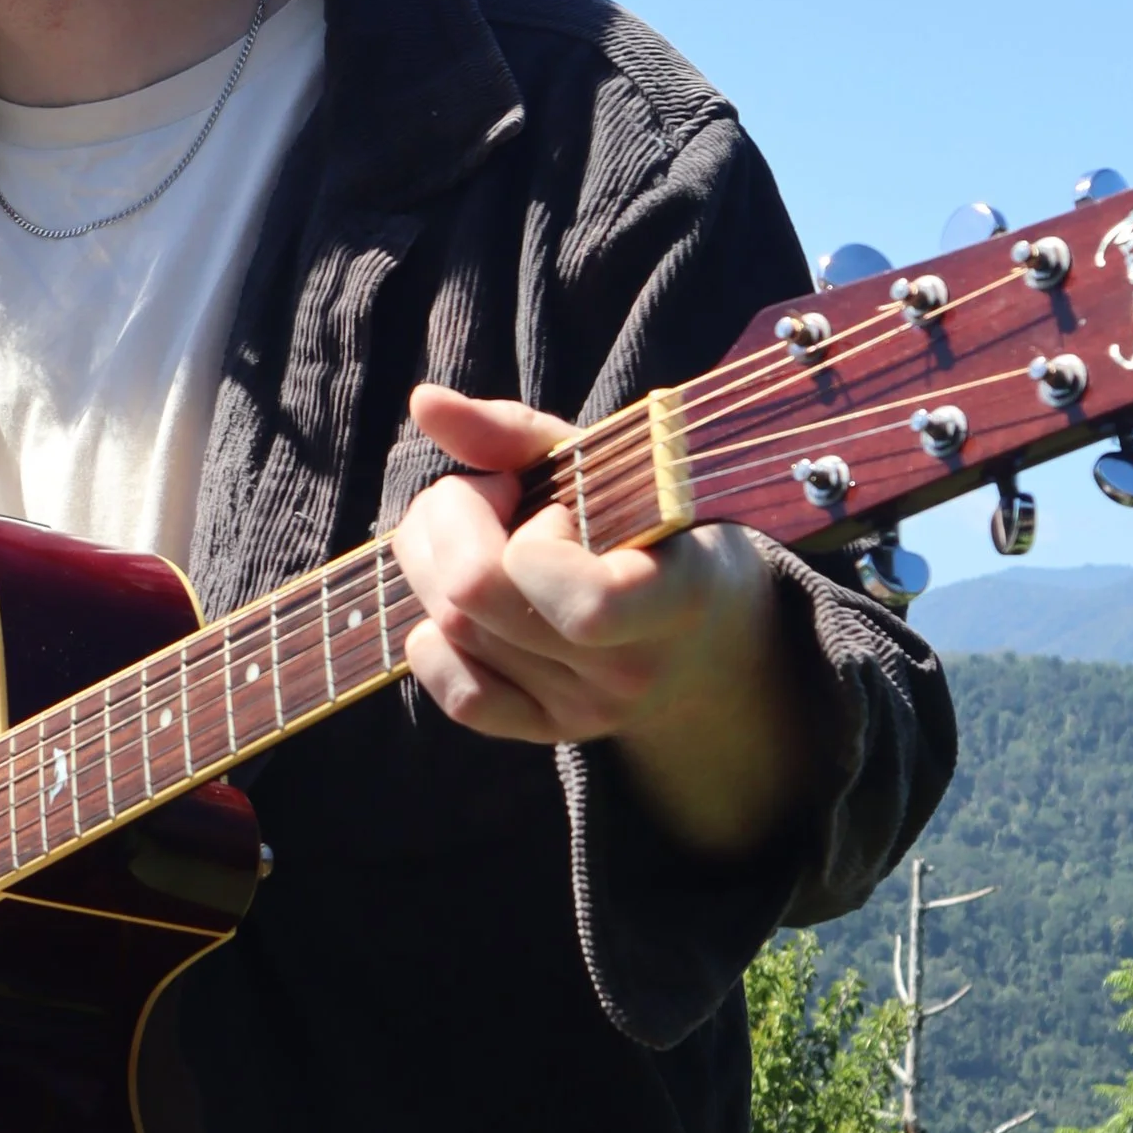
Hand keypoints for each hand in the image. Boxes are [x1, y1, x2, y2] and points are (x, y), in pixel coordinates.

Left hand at [390, 383, 808, 854]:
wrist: (708, 630)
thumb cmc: (654, 523)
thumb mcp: (610, 467)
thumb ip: (516, 434)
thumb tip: (423, 402)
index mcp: (675, 596)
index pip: (582, 603)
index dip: (533, 537)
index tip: (550, 500)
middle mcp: (630, 670)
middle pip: (477, 600)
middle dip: (447, 517)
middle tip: (483, 491)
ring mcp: (588, 711)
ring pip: (452, 632)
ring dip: (430, 560)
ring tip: (475, 530)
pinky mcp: (550, 730)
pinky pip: (459, 698)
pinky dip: (433, 640)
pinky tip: (459, 603)